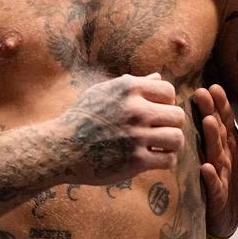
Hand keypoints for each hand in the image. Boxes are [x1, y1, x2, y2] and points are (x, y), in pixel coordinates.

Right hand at [58, 72, 186, 184]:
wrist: (59, 149)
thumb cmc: (82, 118)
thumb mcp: (103, 92)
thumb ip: (134, 84)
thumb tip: (159, 77)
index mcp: (128, 88)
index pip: (169, 91)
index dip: (165, 103)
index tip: (155, 112)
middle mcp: (135, 110)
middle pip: (178, 115)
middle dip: (171, 124)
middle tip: (159, 131)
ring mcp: (135, 136)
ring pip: (177, 138)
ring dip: (171, 144)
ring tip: (161, 146)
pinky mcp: (135, 161)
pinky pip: (168, 159)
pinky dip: (166, 160)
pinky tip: (156, 159)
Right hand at [194, 83, 237, 238]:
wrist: (231, 220)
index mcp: (230, 146)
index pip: (225, 122)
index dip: (221, 105)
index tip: (215, 88)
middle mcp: (220, 156)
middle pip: (215, 132)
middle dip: (209, 112)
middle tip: (201, 94)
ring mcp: (216, 175)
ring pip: (213, 154)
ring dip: (210, 138)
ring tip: (208, 122)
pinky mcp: (215, 195)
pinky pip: (213, 185)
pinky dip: (210, 177)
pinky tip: (205, 168)